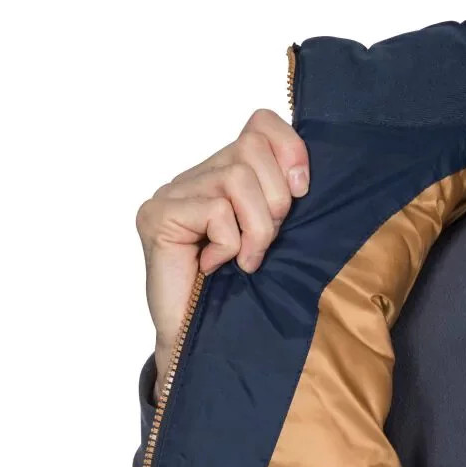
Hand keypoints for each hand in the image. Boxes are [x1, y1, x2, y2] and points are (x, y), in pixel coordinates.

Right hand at [135, 109, 308, 400]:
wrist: (204, 343)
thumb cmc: (244, 295)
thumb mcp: (278, 240)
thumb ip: (285, 201)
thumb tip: (308, 176)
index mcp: (226, 174)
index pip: (260, 123)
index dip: (289, 149)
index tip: (302, 191)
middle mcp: (196, 176)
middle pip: (251, 148)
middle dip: (275, 202)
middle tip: (264, 244)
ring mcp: (172, 193)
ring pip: (236, 179)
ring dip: (255, 229)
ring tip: (245, 260)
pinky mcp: (157, 215)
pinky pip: (216, 209)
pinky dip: (229, 243)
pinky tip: (217, 266)